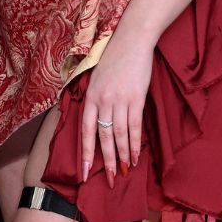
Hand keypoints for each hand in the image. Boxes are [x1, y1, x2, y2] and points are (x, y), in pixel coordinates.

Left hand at [79, 32, 152, 182]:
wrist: (131, 41)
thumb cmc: (114, 60)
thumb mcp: (96, 79)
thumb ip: (95, 100)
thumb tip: (96, 122)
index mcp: (90, 97)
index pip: (85, 131)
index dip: (85, 153)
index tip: (84, 173)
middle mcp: (102, 101)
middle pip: (102, 137)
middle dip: (106, 161)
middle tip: (110, 180)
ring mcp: (119, 100)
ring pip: (118, 135)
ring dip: (122, 156)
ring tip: (125, 172)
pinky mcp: (136, 98)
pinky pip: (134, 126)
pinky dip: (134, 143)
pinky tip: (136, 156)